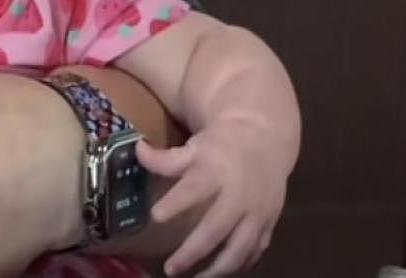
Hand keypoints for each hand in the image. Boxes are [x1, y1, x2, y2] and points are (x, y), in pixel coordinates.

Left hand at [136, 118, 288, 276]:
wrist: (265, 140)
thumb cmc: (221, 145)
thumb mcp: (193, 145)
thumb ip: (165, 158)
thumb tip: (136, 151)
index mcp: (215, 172)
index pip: (194, 190)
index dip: (175, 203)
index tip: (155, 216)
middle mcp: (237, 196)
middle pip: (215, 229)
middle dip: (192, 252)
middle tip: (169, 268)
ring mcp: (256, 212)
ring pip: (239, 248)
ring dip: (217, 269)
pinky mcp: (268, 223)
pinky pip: (255, 250)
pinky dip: (240, 264)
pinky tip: (220, 270)